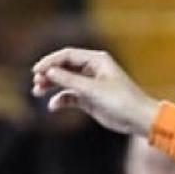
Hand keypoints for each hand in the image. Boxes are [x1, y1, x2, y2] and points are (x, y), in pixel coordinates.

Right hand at [31, 48, 158, 135]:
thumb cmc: (121, 100)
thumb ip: (69, 80)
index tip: (36, 71)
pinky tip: (53, 106)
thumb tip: (49, 72)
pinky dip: (60, 99)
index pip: (67, 55)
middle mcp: (93, 69)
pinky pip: (70, 96)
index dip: (50, 61)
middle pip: (64, 67)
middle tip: (37, 82)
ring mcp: (91, 84)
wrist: (138, 118)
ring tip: (38, 92)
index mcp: (97, 60)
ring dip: (51, 86)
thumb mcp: (92, 89)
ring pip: (65, 81)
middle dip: (49, 73)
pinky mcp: (90, 98)